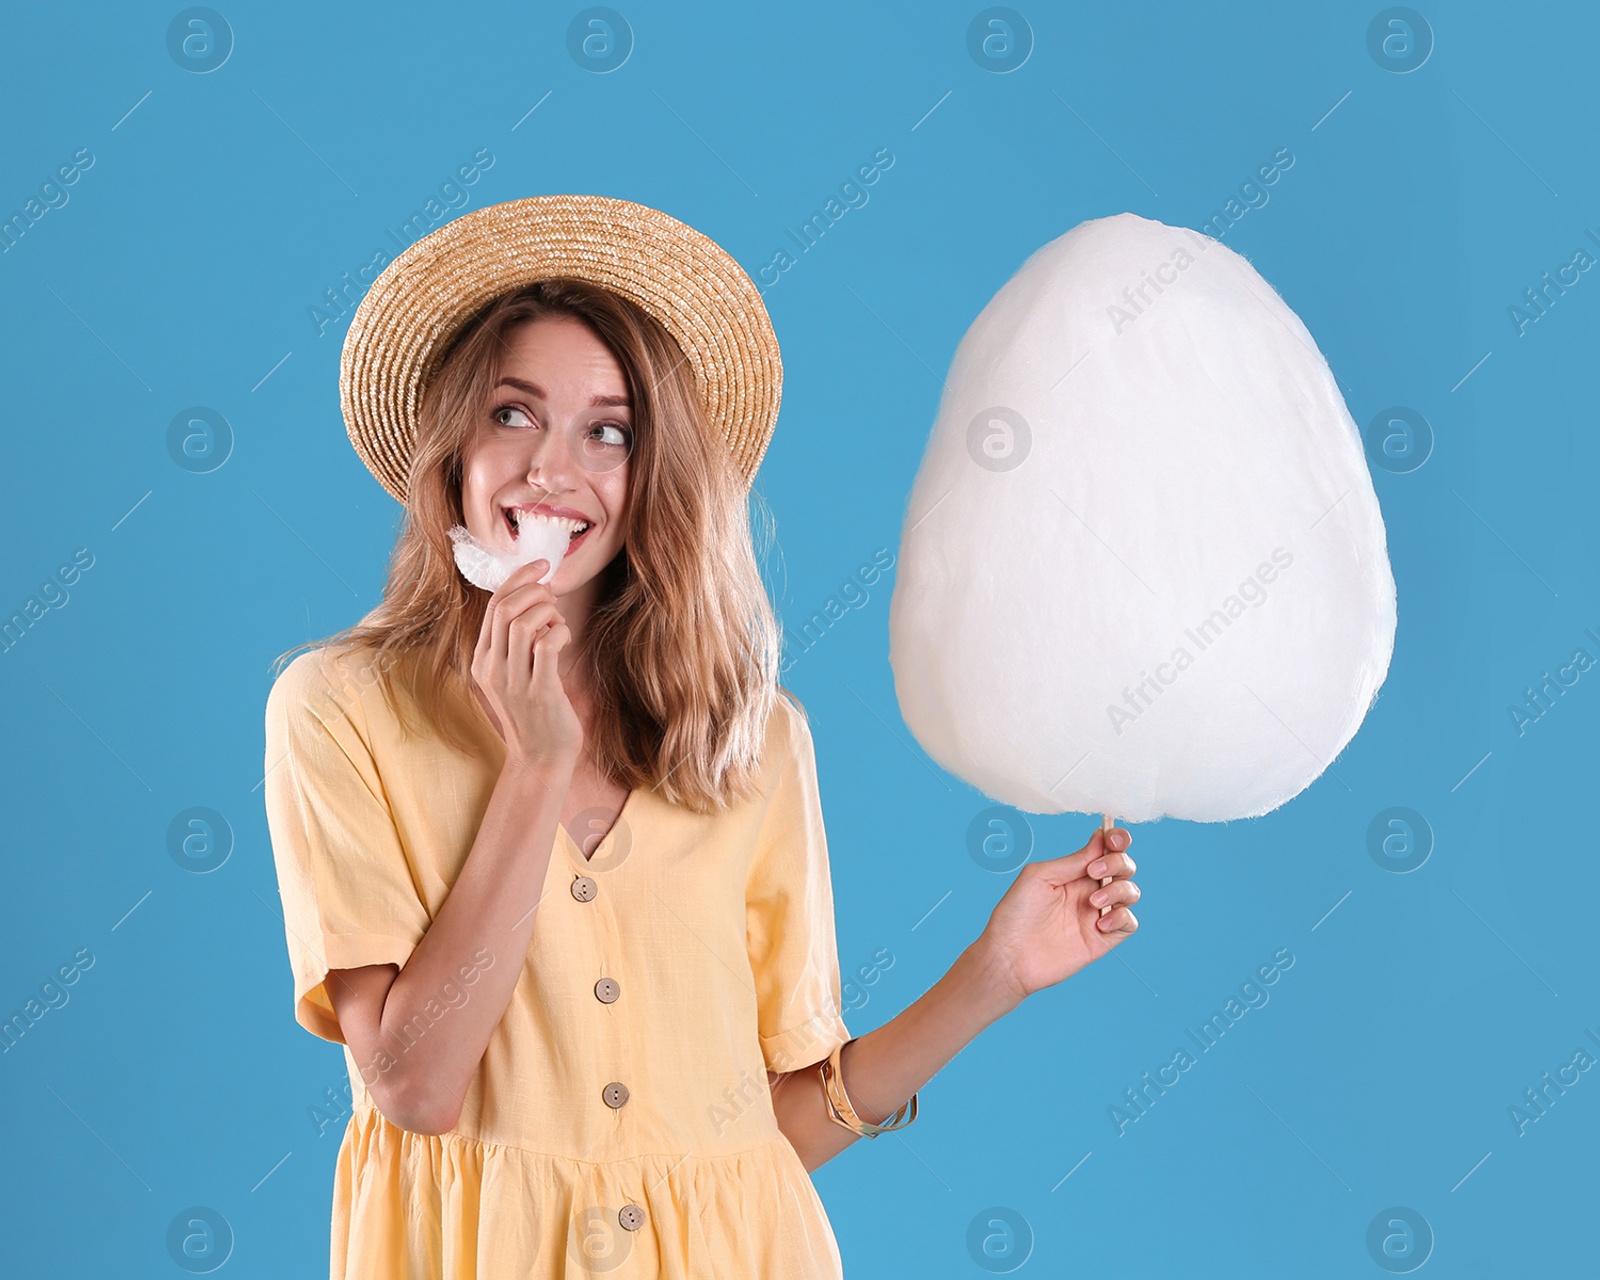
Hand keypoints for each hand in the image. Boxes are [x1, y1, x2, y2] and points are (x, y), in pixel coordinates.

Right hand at [469, 559, 581, 772]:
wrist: (541, 757)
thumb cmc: (536, 711)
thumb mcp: (515, 673)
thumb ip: (517, 640)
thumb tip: (538, 594)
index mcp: (482, 661)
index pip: (493, 605)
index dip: (519, 578)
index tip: (542, 565)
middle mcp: (492, 669)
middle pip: (505, 609)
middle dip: (535, 591)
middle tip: (555, 599)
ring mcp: (514, 682)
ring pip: (523, 623)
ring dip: (549, 612)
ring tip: (560, 623)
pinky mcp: (539, 692)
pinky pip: (546, 645)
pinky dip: (560, 632)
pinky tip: (565, 638)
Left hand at [977, 825, 1139, 1006]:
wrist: (1009, 955)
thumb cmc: (1015, 913)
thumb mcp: (1039, 876)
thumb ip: (1072, 861)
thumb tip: (1100, 840)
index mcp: (1074, 872)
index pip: (1106, 849)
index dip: (1117, 840)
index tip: (1113, 839)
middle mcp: (1089, 890)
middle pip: (1124, 867)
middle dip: (1118, 863)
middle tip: (1094, 872)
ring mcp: (1097, 915)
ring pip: (1131, 893)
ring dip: (1118, 890)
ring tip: (1093, 902)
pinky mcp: (1102, 940)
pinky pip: (1129, 923)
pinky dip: (1121, 918)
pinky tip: (1100, 924)